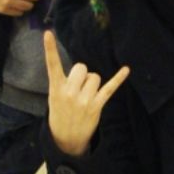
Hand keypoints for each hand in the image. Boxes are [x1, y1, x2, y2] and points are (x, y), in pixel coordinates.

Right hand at [43, 29, 129, 157]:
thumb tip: (82, 71)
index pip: (52, 65)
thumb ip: (64, 83)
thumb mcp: (54, 98)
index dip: (49, 48)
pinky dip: (118, 78)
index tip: (48, 33)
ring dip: (93, 83)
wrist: (66, 139)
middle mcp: (69, 92)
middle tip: (78, 88)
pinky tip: (126, 69)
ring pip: (95, 76)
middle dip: (82, 74)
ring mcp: (83, 100)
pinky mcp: (96, 106)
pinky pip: (109, 88)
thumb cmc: (60, 114)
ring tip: (86, 96)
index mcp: (56, 88)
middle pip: (81, 68)